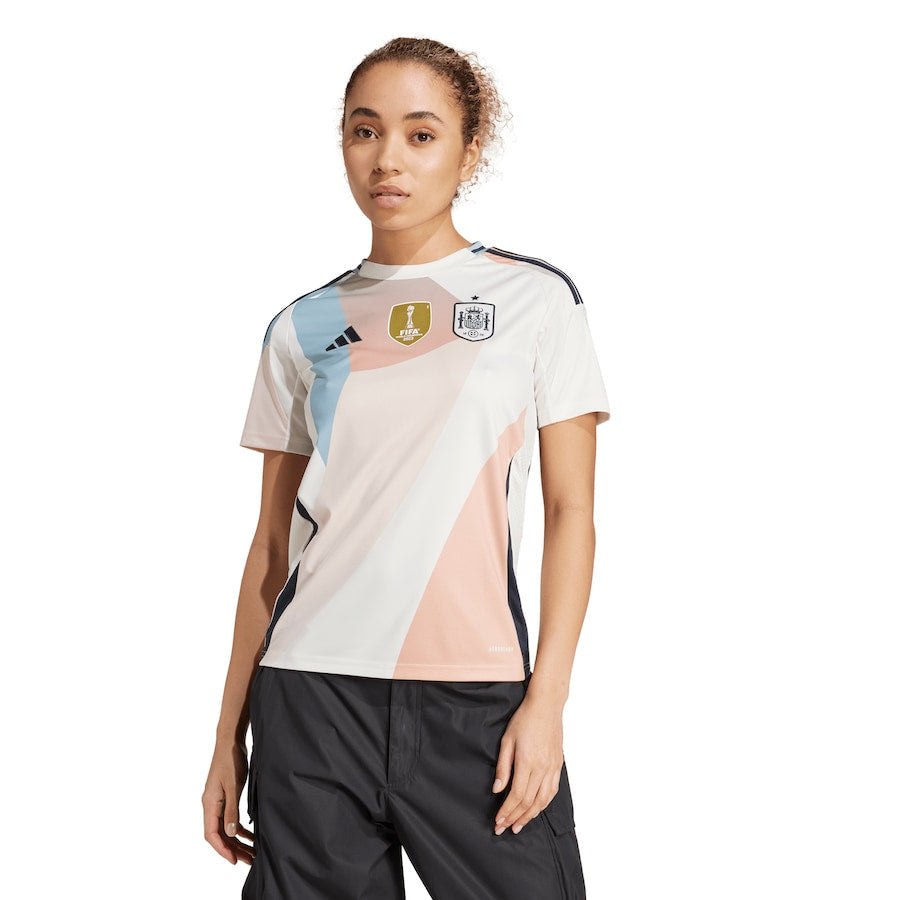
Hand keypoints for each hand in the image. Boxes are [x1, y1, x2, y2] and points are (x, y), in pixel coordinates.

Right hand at [202, 742, 255, 864]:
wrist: (231, 741)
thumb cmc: (231, 759)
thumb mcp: (233, 786)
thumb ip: (231, 810)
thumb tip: (230, 833)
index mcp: (209, 803)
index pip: (212, 834)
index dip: (222, 849)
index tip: (235, 860)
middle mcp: (211, 804)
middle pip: (219, 834)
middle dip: (233, 849)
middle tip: (248, 860)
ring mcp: (218, 801)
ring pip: (225, 828)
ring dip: (237, 841)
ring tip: (252, 852)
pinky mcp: (226, 796)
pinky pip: (230, 818)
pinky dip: (239, 828)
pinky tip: (251, 834)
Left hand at [491, 691, 564, 834]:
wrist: (546, 706)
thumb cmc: (524, 720)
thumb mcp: (507, 740)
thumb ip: (503, 767)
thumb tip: (497, 790)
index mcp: (528, 762)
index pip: (517, 795)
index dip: (507, 811)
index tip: (498, 821)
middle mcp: (542, 768)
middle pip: (529, 802)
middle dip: (515, 818)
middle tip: (504, 829)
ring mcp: (553, 768)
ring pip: (543, 800)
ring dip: (530, 816)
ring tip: (519, 825)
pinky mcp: (558, 765)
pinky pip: (552, 791)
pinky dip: (543, 804)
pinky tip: (535, 810)